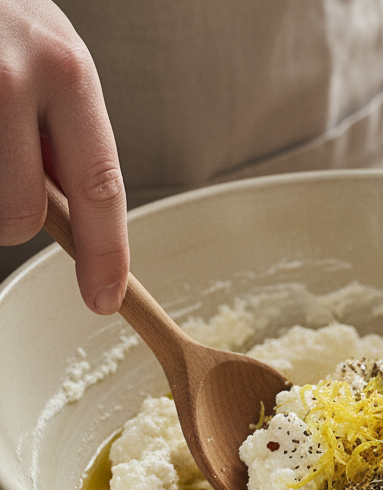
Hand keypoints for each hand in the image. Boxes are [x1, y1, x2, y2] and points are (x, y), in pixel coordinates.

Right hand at [0, 0, 127, 313]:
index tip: (104, 299)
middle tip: (6, 181)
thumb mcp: (55, 63)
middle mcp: (16, 77)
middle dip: (14, 219)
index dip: (105, 255)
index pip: (100, 190)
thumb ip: (68, 136)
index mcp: (68, 73)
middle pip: (22, 214)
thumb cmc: (5, 21)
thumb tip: (74, 221)